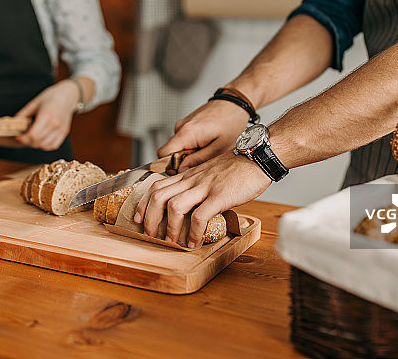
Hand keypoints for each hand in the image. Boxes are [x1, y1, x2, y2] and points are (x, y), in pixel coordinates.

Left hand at [14, 80, 77, 149]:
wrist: (68, 95)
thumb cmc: (50, 97)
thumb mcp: (34, 103)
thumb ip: (23, 114)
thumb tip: (12, 124)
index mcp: (46, 115)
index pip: (33, 135)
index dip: (23, 139)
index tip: (17, 137)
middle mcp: (55, 124)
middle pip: (38, 142)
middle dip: (27, 142)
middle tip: (21, 138)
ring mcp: (61, 129)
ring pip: (45, 146)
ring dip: (35, 145)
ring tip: (30, 139)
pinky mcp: (64, 132)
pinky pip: (53, 145)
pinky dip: (45, 146)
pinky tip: (40, 140)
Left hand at [133, 151, 271, 247]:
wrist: (257, 157)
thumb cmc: (237, 168)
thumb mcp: (210, 173)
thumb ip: (198, 186)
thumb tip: (191, 205)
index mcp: (188, 176)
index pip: (156, 186)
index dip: (144, 203)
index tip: (140, 218)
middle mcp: (192, 180)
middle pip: (159, 197)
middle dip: (150, 218)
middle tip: (150, 235)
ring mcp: (205, 187)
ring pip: (174, 206)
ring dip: (170, 228)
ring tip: (172, 241)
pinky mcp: (219, 196)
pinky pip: (199, 216)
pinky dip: (193, 232)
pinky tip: (194, 241)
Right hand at [157, 100, 248, 171]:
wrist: (236, 102)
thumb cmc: (231, 121)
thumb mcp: (219, 148)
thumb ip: (198, 161)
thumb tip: (181, 170)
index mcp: (186, 133)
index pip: (162, 154)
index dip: (170, 166)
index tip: (185, 169)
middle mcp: (180, 127)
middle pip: (170, 152)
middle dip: (184, 160)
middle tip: (203, 159)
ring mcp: (183, 124)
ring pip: (178, 147)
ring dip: (190, 152)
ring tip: (208, 148)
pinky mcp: (188, 124)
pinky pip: (184, 140)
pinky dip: (193, 145)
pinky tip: (207, 142)